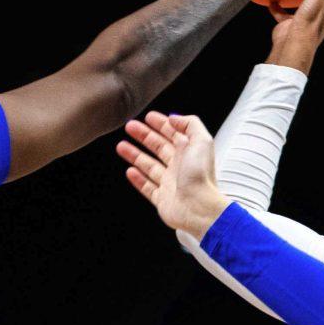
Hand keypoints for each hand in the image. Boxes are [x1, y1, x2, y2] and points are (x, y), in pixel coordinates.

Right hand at [118, 111, 227, 236]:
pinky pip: (148, 187)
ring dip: (135, 155)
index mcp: (189, 152)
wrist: (198, 207)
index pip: (173, 134)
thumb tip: (175, 118)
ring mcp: (171, 183)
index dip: (161, 124)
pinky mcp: (163, 199)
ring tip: (121, 146)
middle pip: (159, 147)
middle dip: (144, 136)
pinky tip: (130, 171)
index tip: (148, 117)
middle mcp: (180, 167)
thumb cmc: (201, 176)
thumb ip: (190, 124)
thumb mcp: (202, 141)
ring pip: (150, 166)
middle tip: (129, 127)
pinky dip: (138, 179)